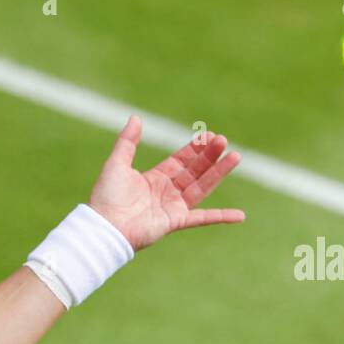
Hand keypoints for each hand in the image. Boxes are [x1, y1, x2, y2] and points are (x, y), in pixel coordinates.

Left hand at [87, 115, 244, 250]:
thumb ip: (127, 141)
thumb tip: (136, 117)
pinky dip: (221, 217)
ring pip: (201, 188)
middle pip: (194, 171)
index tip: (210, 135)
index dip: (195, 148)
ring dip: (218, 173)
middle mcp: (166, 192)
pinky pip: (202, 219)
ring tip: (235, 157)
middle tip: (223, 141)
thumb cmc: (106, 197)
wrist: (104, 226)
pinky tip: (240, 216)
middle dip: (209, 156)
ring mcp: (172, 208)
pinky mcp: (175, 222)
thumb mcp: (116, 163)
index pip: (181, 161)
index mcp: (154, 179)